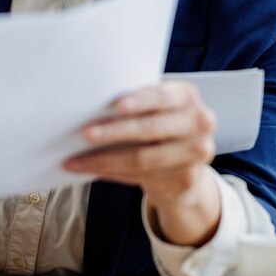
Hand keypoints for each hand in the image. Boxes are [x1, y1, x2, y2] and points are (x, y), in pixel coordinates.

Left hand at [64, 80, 220, 245]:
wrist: (186, 163)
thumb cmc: (158, 125)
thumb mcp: (154, 109)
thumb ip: (134, 105)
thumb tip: (88, 111)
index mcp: (186, 96)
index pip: (161, 96)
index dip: (140, 101)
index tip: (116, 105)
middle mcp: (199, 122)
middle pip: (150, 129)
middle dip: (114, 132)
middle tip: (85, 133)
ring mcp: (197, 152)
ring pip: (142, 158)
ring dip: (104, 160)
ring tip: (75, 161)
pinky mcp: (187, 179)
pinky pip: (141, 176)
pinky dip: (111, 173)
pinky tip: (91, 171)